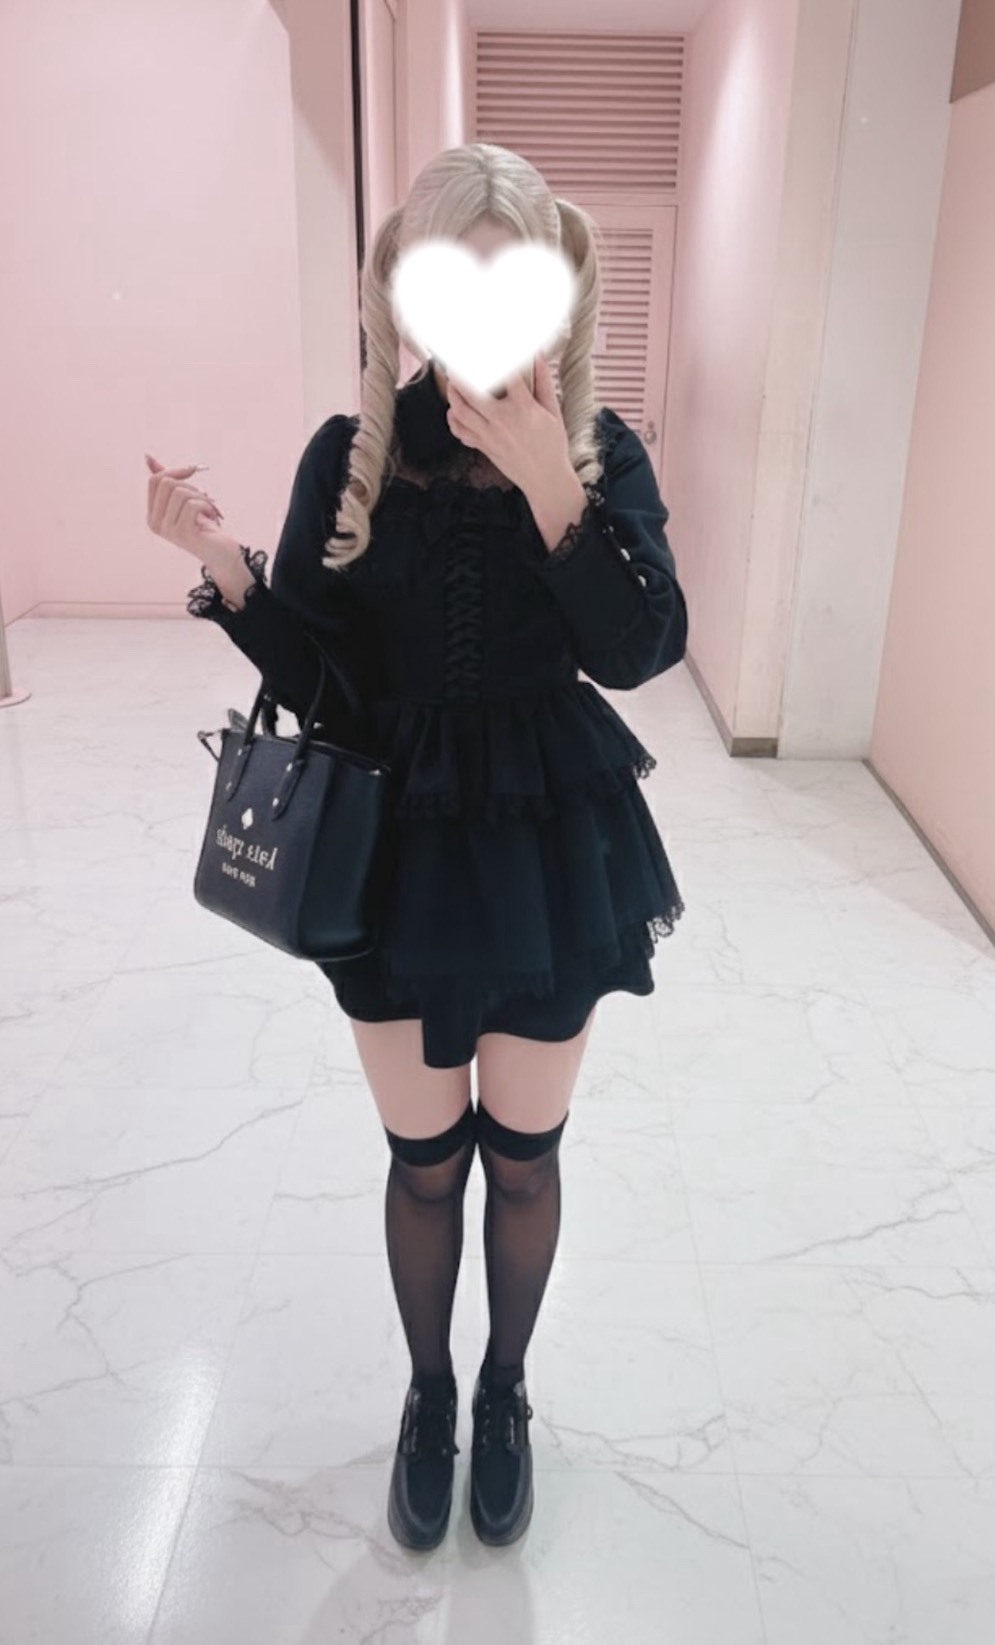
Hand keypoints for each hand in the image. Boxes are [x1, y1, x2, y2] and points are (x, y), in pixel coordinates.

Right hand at [144, 454, 233, 560]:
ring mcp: (168, 530)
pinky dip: (207, 505)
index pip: (155, 481)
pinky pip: (193, 505)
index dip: (175, 471)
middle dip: (190, 485)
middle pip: (166, 483)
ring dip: (201, 496)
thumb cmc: (205, 526)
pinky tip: (212, 516)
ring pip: (181, 492)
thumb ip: (168, 481)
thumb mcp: (185, 501)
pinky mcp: (183, 533)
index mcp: (153, 515)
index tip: (193, 471)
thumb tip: (148, 457)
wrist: (222, 554)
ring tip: (208, 508)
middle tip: (203, 497)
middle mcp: (155, 523)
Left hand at [445, 352, 569, 495]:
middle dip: (460, 371)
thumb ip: (544, 382)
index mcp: (522, 408)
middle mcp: (501, 420)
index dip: (496, 355)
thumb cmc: (553, 445)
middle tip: (456, 359)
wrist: (545, 480)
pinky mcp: (483, 448)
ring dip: (452, 392)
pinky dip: (453, 420)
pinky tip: (454, 410)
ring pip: (460, 410)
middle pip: (471, 390)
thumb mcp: (553, 412)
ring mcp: (489, 435)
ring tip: (452, 381)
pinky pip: (460, 432)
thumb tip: (538, 356)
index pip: (504, 373)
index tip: (490, 345)